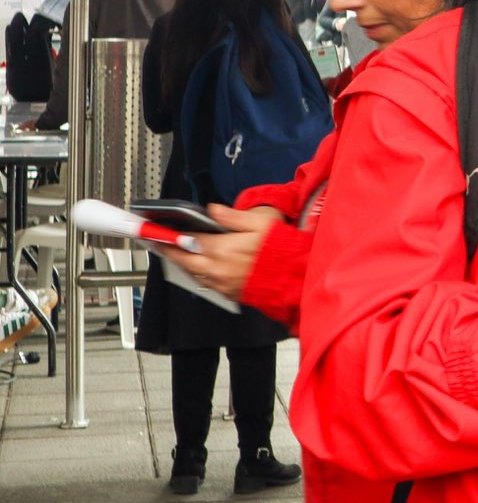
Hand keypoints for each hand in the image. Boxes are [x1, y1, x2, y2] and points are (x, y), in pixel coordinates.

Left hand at [156, 204, 283, 301]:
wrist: (296, 278)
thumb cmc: (282, 251)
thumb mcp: (261, 224)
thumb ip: (232, 217)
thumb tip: (212, 210)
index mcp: (223, 249)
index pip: (187, 241)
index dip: (170, 235)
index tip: (157, 231)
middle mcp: (218, 269)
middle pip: (182, 260)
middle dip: (167, 250)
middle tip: (156, 242)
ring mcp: (222, 283)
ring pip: (191, 273)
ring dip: (180, 263)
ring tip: (174, 253)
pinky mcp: (228, 293)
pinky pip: (204, 284)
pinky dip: (196, 274)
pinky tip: (196, 266)